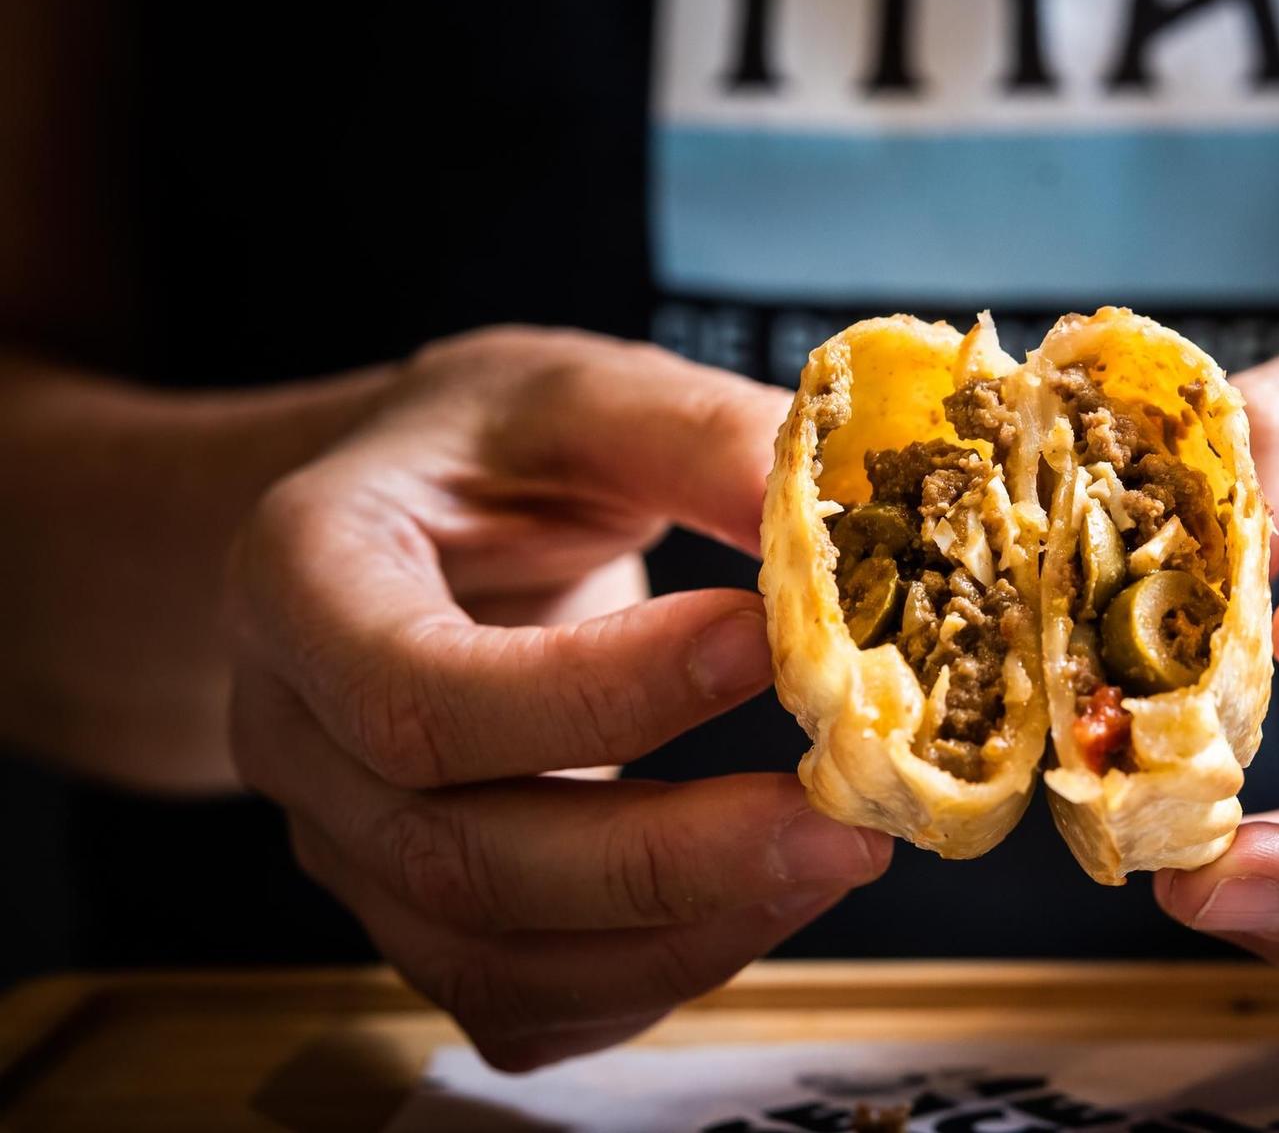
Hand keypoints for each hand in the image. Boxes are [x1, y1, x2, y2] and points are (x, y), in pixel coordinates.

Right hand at [227, 328, 890, 1068]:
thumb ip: (703, 439)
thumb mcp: (585, 395)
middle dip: (672, 857)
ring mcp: (347, 841)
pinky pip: (523, 1000)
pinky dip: (658, 973)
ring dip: (687, 931)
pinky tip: (765, 895)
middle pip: (457, 854)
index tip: (761, 644)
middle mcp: (298, 732)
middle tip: (846, 821)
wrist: (402, 517)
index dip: (599, 693)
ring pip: (492, 959)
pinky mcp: (416, 911)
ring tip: (837, 856)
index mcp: (304, 576)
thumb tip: (864, 512)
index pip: (418, 688)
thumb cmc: (491, 450)